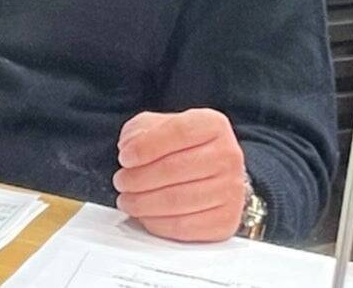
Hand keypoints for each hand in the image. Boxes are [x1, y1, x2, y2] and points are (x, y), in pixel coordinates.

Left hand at [113, 109, 246, 241]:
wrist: (213, 172)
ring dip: (143, 203)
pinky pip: (186, 226)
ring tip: (127, 200)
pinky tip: (145, 215)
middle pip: (175, 169)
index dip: (145, 146)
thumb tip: (129, 148)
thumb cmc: (181, 146)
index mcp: (212, 125)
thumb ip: (140, 130)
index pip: (178, 132)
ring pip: (178, 200)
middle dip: (138, 178)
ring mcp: (231, 190)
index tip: (125, 158)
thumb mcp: (158, 125)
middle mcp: (228, 156)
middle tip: (121, 182)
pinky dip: (158, 223)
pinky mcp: (226, 220)